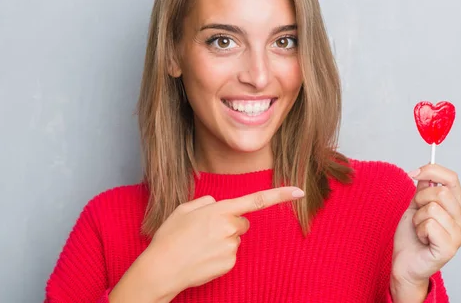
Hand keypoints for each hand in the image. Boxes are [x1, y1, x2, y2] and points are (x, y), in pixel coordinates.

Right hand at [110, 186, 304, 302]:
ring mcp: (231, 247)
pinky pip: (231, 255)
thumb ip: (205, 202)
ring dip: (222, 241)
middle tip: (205, 232)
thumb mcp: (183, 209)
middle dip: (230, 224)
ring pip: (235, 239)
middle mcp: (230, 227)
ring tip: (199, 246)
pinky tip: (203, 258)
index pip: (256, 200)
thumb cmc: (169, 237)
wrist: (161, 269)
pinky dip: (219, 256)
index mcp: (220, 209)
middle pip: (242, 222)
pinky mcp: (230, 264)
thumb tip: (217, 204)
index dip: (280, 195)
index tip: (299, 191)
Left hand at [390, 164, 460, 301]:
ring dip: (417, 218)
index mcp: (457, 208)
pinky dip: (419, 230)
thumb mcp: (416, 206)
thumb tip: (426, 170)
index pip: (452, 179)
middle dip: (420, 199)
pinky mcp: (450, 247)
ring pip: (432, 208)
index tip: (412, 173)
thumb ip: (423, 189)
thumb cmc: (411, 237)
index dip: (431, 171)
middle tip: (416, 214)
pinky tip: (422, 240)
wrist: (405, 263)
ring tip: (420, 230)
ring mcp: (459, 235)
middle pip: (441, 192)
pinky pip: (429, 224)